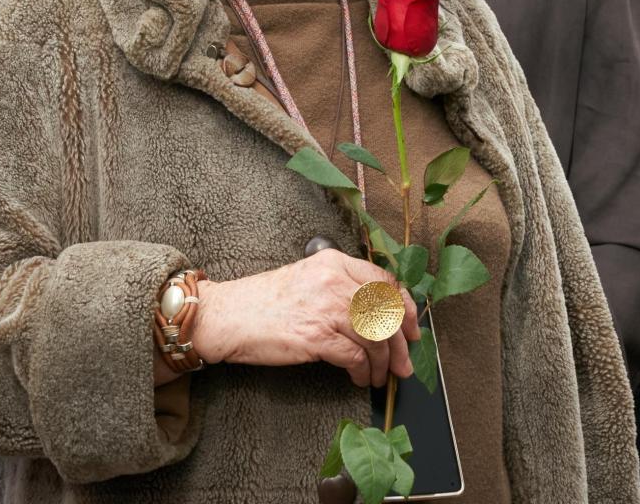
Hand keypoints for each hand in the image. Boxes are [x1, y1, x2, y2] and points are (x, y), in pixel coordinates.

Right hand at [191, 249, 418, 388]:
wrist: (227, 316)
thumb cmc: (262, 301)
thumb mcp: (307, 279)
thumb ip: (340, 287)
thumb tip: (377, 316)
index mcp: (333, 262)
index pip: (385, 282)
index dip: (406, 308)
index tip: (412, 328)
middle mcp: (334, 280)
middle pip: (386, 312)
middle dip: (400, 344)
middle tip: (403, 364)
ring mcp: (326, 308)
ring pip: (375, 337)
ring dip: (382, 364)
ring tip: (378, 376)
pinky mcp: (316, 336)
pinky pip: (356, 357)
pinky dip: (363, 372)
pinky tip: (359, 378)